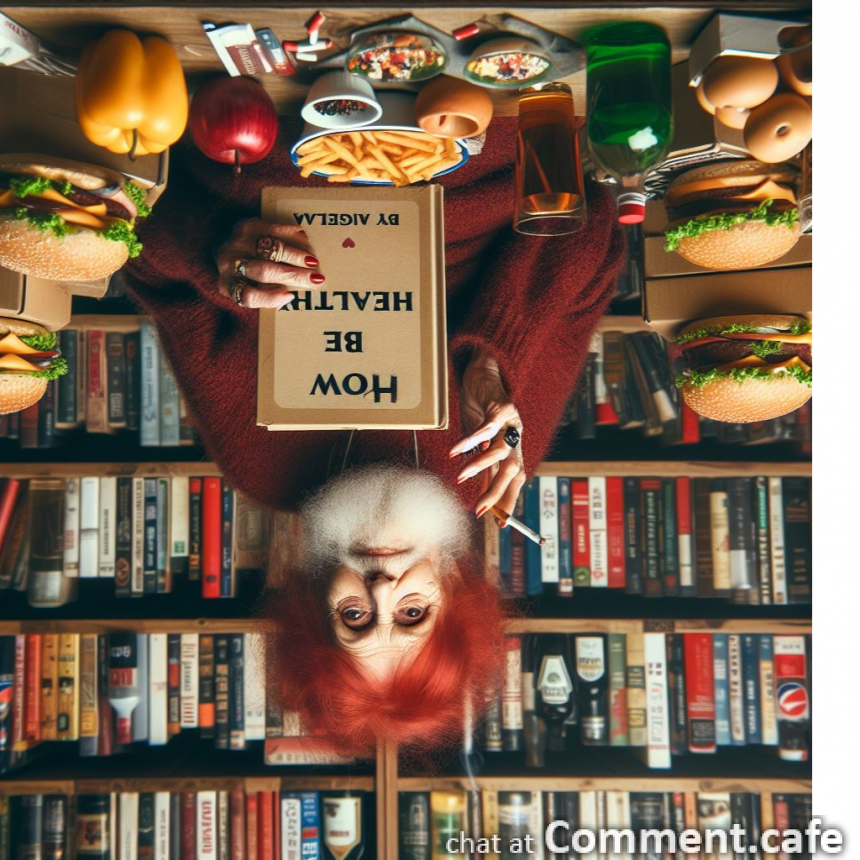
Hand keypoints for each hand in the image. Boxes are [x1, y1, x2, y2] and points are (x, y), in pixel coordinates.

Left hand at [215, 218, 324, 308]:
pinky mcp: (247, 225)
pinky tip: (305, 239)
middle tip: (315, 278)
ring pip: (271, 250)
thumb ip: (260, 295)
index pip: (249, 296)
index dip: (271, 298)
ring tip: (313, 261)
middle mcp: (230, 263)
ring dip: (296, 256)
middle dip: (293, 275)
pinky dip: (291, 235)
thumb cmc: (237, 272)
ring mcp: (237, 242)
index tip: (290, 296)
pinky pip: (273, 229)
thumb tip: (289, 295)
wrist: (215, 241)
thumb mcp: (242, 288)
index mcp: (227, 285)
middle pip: (264, 271)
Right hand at [449, 348, 524, 519]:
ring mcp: (511, 422)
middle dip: (498, 492)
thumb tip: (482, 499)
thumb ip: (485, 470)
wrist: (484, 374)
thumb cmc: (482, 411)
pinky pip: (486, 427)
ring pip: (501, 451)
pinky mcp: (502, 406)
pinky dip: (470, 440)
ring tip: (462, 478)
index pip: (516, 482)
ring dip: (481, 467)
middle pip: (513, 471)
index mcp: (513, 449)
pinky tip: (456, 451)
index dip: (510, 502)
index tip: (501, 524)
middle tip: (480, 509)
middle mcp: (516, 438)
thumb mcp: (482, 445)